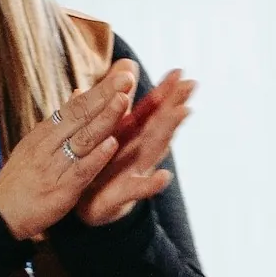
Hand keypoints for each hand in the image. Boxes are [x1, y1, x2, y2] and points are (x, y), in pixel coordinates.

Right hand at [0, 62, 141, 240]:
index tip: (119, 75)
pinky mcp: (60, 189)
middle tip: (126, 78)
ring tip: (123, 102)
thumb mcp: (35, 144)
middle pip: (79, 116)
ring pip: (82, 139)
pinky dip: (96, 157)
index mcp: (43, 134)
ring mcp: (53, 166)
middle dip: (104, 96)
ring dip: (104, 120)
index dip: (98, 91)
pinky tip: (111, 144)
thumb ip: (60, 121)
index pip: (74, 107)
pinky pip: (80, 170)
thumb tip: (79, 93)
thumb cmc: (21, 178)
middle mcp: (47, 145)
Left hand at [70, 68, 194, 228]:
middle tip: (191, 84)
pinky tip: (163, 176)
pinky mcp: (123, 194)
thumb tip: (120, 71)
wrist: (84, 205)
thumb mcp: (104, 131)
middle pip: (160, 124)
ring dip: (169, 130)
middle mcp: (139, 151)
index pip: (150, 110)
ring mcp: (135, 172)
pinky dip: (150, 183)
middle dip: (175, 103)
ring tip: (184, 111)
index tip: (179, 71)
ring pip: (154, 148)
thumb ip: (113, 103)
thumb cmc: (98, 164)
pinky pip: (137, 188)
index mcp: (131, 135)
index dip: (164, 91)